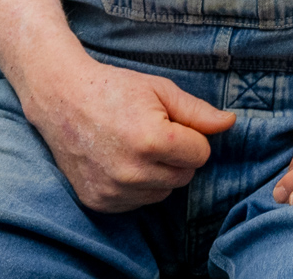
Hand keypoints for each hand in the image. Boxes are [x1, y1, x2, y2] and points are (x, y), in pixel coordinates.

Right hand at [17, 55, 235, 213]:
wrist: (61, 99)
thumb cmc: (114, 89)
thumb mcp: (160, 90)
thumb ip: (198, 112)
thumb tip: (230, 123)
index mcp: (152, 140)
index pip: (201, 155)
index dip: (192, 137)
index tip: (173, 123)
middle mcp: (132, 172)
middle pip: (184, 176)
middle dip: (178, 156)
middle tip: (153, 132)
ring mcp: (113, 190)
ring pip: (163, 192)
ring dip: (159, 173)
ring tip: (135, 146)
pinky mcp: (98, 201)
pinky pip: (138, 202)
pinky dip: (137, 185)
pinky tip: (121, 160)